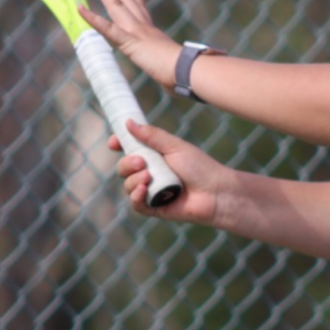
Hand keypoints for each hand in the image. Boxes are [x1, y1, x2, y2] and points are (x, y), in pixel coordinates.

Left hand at [82, 0, 179, 87]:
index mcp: (152, 31)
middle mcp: (143, 26)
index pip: (139, 6)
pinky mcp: (129, 41)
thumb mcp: (174, 65)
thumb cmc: (185, 73)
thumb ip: (169, 65)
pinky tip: (80, 8)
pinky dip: (93, 18)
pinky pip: (107, 28)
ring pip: (116, 4)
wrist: (186, 71)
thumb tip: (173, 80)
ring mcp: (135, 31)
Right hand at [110, 120, 228, 223]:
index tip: (113, 142)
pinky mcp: (154, 208)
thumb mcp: (174, 146)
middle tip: (141, 162)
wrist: (216, 192)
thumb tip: (128, 122)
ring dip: (133, 180)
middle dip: (127, 164)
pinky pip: (136, 204)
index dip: (120, 145)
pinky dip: (136, 196)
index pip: (130, 149)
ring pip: (128, 185)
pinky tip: (144, 190)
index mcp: (155, 156)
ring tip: (148, 177)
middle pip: (124, 168)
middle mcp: (151, 173)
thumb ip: (151, 135)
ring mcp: (152, 191)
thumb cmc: (200, 167)